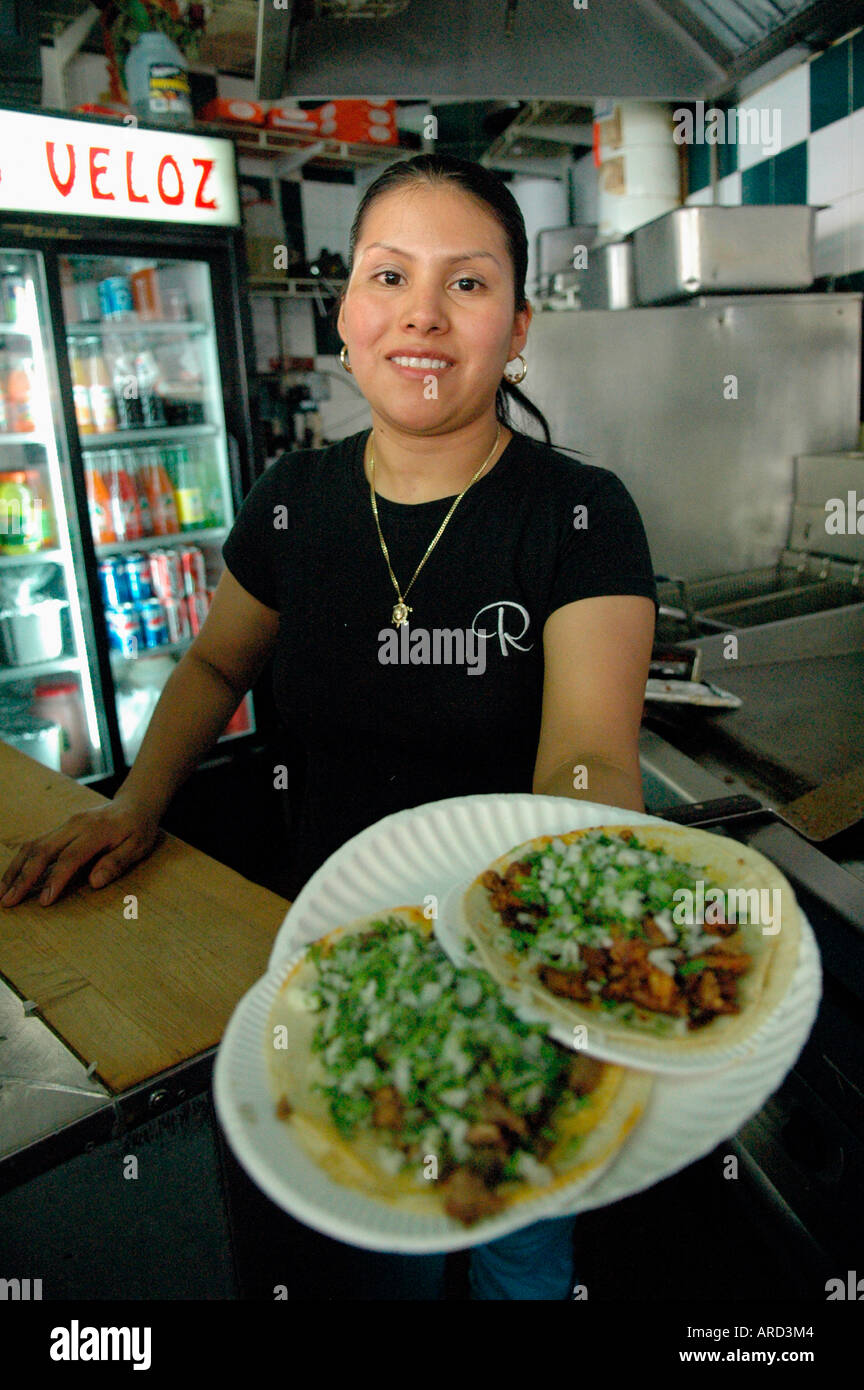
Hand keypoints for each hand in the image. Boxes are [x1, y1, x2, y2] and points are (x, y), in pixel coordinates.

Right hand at [0, 797, 160, 907]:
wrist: (134, 804)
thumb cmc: (138, 829)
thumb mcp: (138, 846)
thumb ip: (116, 862)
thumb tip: (95, 882)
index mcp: (96, 831)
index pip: (70, 857)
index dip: (56, 880)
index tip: (44, 902)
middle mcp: (75, 825)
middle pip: (43, 850)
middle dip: (23, 877)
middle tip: (8, 901)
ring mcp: (65, 825)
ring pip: (33, 846)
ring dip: (15, 869)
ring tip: (1, 892)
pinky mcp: (60, 828)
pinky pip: (36, 844)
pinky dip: (21, 862)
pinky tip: (11, 878)